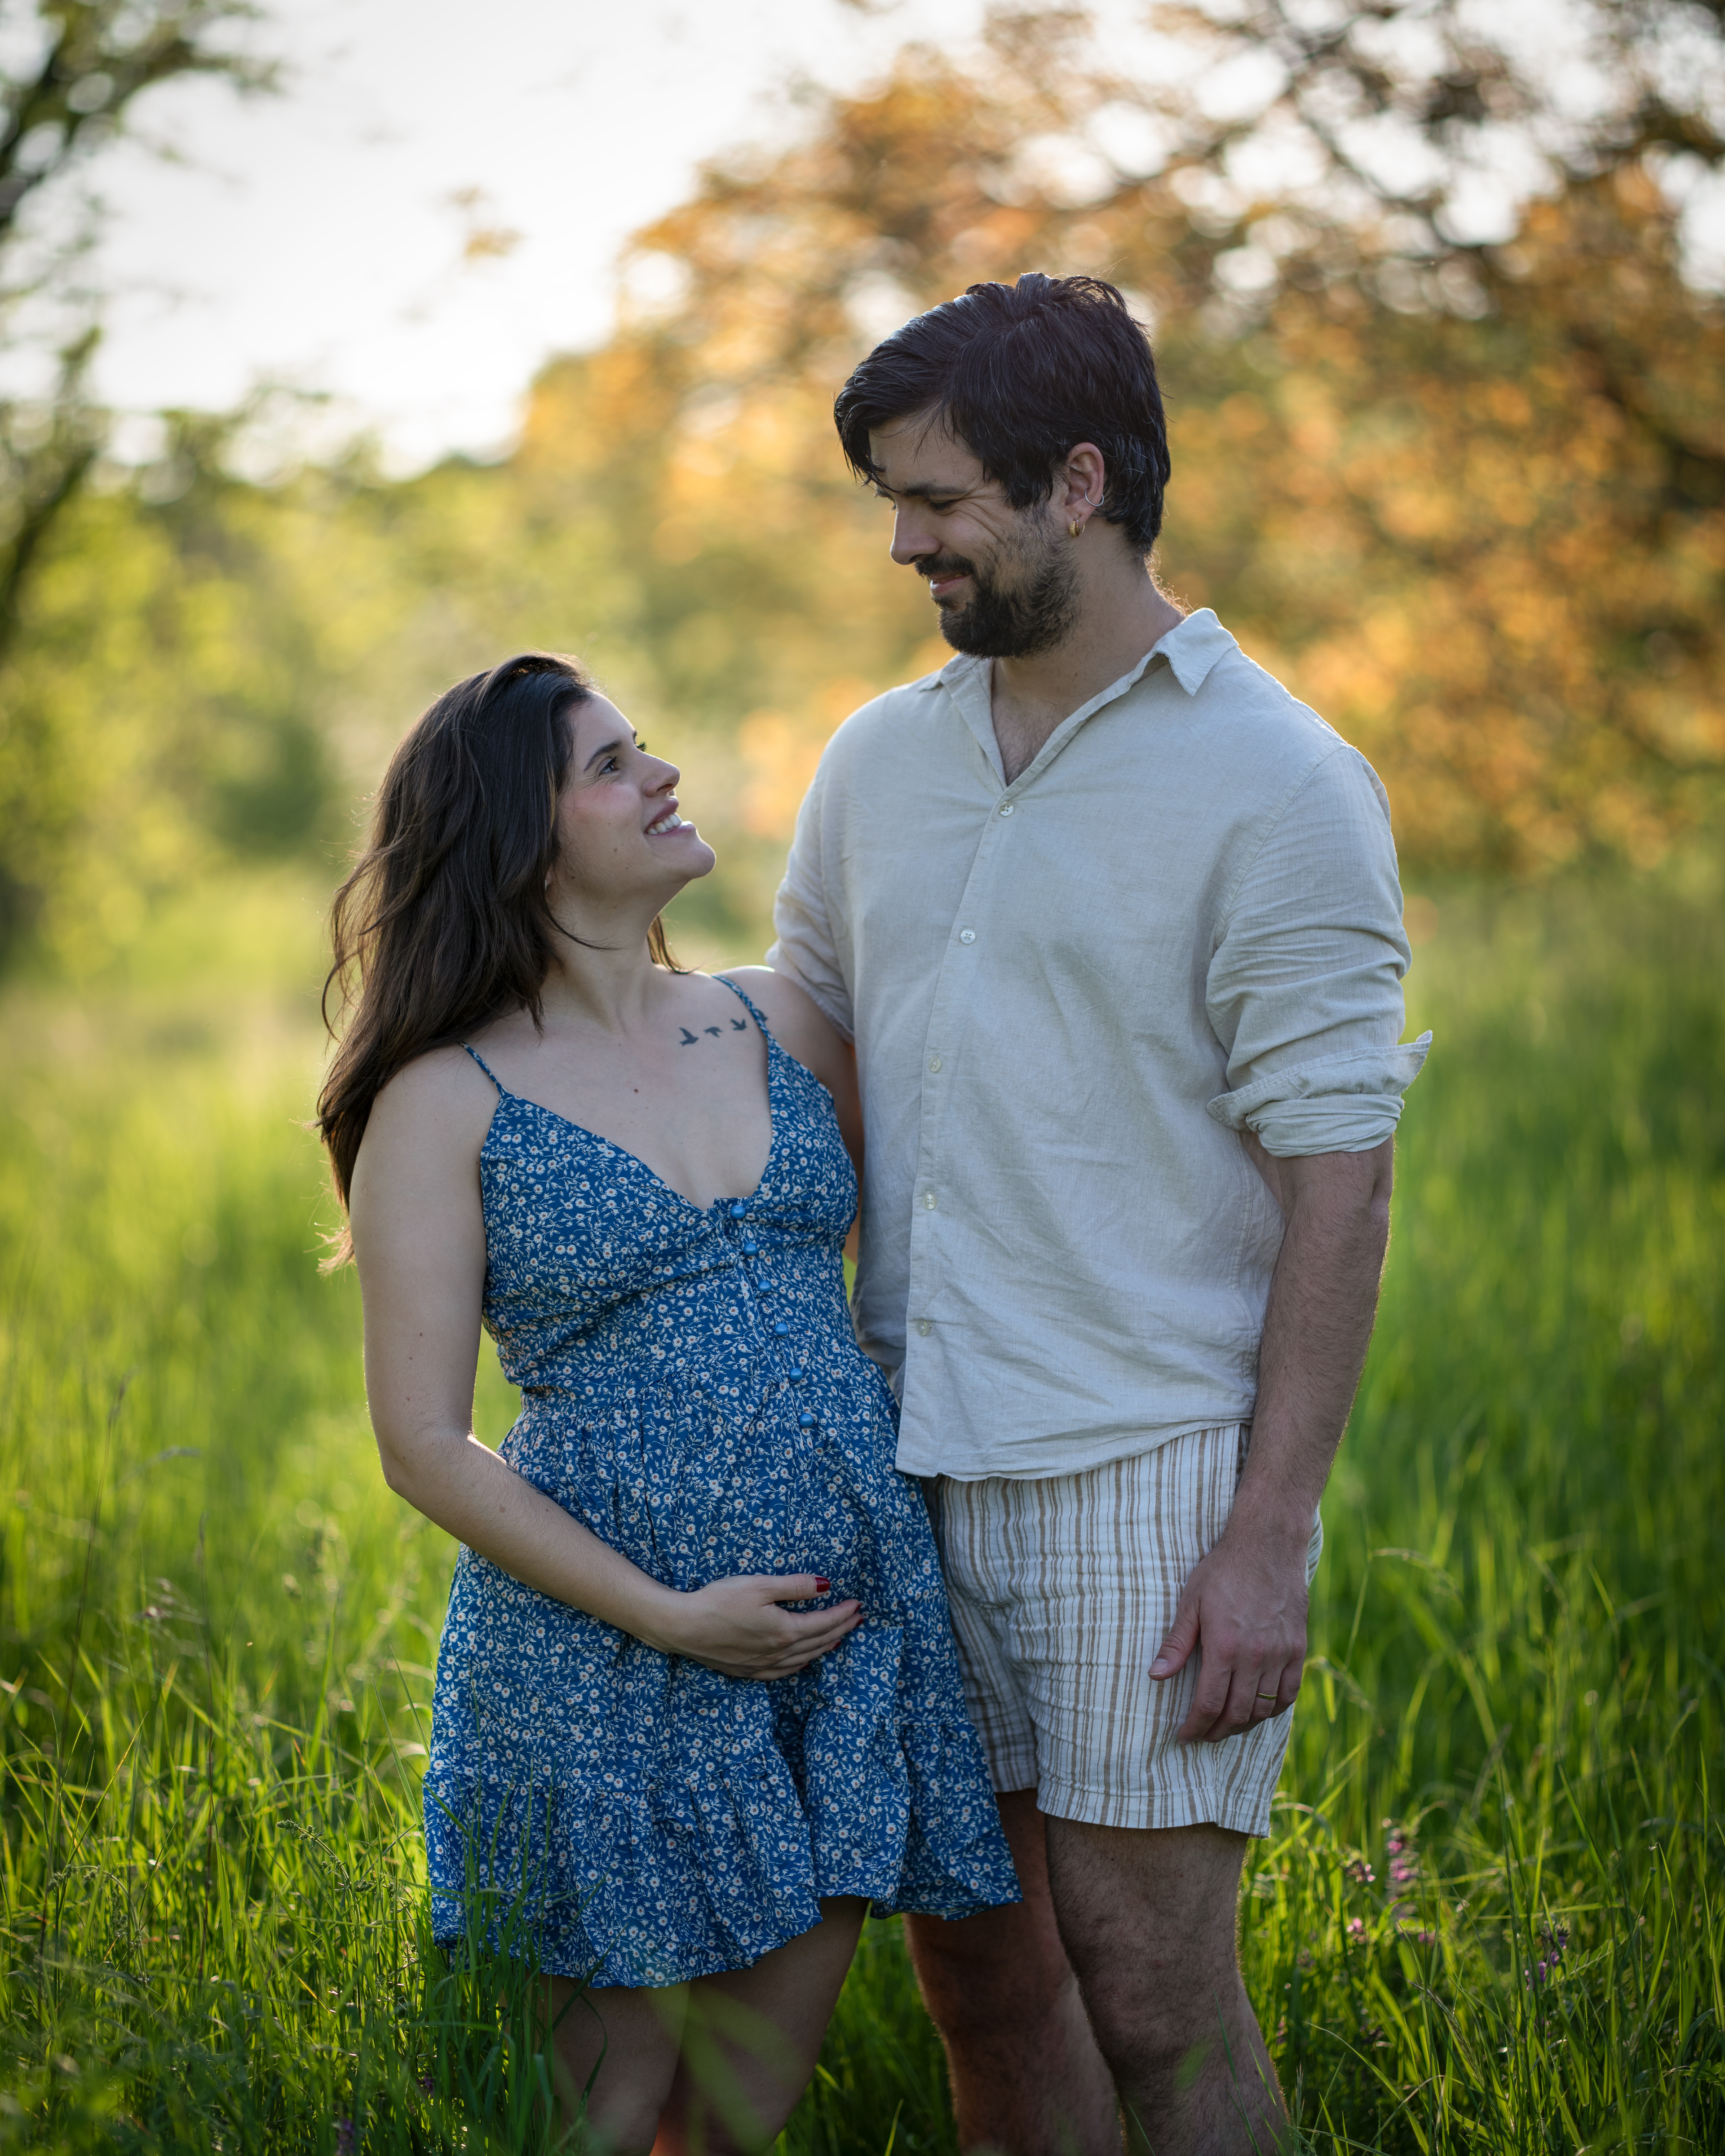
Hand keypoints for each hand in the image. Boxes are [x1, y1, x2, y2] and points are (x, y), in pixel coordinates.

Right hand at [651, 1574, 861, 1680]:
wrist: (684, 1627)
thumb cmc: (720, 1600)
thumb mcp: (760, 1584)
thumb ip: (795, 1586)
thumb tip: (826, 1585)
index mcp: (785, 1630)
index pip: (824, 1622)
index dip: (843, 1613)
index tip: (858, 1605)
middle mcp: (779, 1653)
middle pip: (819, 1642)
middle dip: (841, 1630)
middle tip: (857, 1620)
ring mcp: (763, 1665)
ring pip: (804, 1659)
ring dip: (824, 1648)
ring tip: (838, 1639)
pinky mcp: (747, 1671)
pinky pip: (783, 1672)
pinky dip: (800, 1665)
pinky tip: (802, 1662)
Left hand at [1148, 1525, 1308, 1743]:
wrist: (1267, 1545)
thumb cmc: (1223, 1571)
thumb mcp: (1190, 1602)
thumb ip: (1176, 1643)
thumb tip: (1155, 1676)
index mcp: (1225, 1646)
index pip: (1209, 1703)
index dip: (1195, 1726)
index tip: (1183, 1736)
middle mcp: (1255, 1656)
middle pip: (1237, 1713)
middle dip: (1216, 1731)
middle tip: (1202, 1735)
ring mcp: (1280, 1654)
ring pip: (1263, 1708)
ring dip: (1243, 1724)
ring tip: (1225, 1726)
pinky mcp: (1297, 1648)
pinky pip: (1289, 1693)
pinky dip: (1273, 1709)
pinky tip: (1258, 1710)